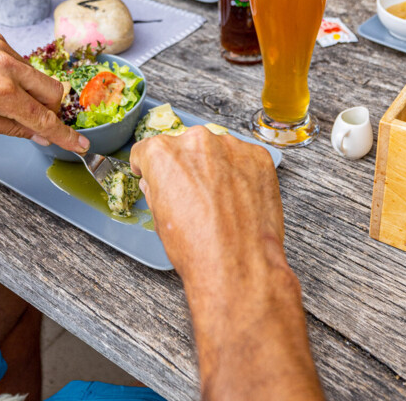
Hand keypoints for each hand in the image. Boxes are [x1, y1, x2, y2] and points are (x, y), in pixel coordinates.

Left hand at [0, 30, 88, 152]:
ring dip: (30, 91)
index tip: (79, 144)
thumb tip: (40, 134)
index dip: (63, 135)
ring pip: (35, 74)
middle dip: (50, 110)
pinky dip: (14, 74)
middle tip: (37, 122)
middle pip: (51, 91)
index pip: (42, 118)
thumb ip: (14, 128)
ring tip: (2, 100)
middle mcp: (4, 65)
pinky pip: (17, 59)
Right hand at [130, 127, 283, 281]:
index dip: (148, 165)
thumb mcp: (160, 219)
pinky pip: (243, 158)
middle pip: (185, 146)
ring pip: (216, 149)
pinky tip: (239, 199)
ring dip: (215, 167)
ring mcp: (230, 147)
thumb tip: (158, 184)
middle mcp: (196, 141)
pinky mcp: (258, 157)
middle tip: (193, 193)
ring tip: (220, 200)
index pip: (148, 149)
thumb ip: (156, 190)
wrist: (239, 264)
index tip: (152, 172)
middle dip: (186, 166)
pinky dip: (241, 173)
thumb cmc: (198, 247)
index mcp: (163, 153)